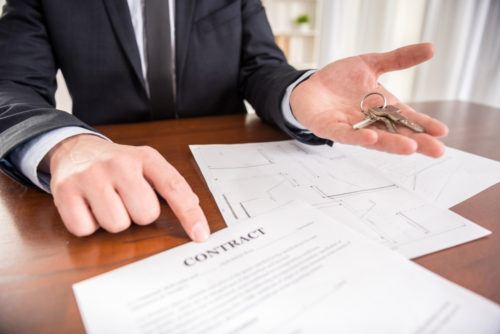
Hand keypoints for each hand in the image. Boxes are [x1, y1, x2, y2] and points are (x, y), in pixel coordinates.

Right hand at [46, 134, 209, 240]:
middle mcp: (119, 164)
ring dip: (114, 220)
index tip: (200, 234)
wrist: (76, 149)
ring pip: (117, 225)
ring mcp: (91, 177)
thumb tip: (193, 205)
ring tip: (108, 202)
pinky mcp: (65, 191)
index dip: (190, 213)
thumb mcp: (147, 164)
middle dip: (139, 214)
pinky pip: (86, 229)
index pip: (174, 187)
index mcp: (145, 157)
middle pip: (146, 214)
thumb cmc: (117, 164)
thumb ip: (170, 184)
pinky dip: (89, 224)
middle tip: (128, 200)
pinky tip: (89, 207)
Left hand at [290, 43, 447, 157]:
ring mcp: (350, 127)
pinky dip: (358, 137)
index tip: (443, 131)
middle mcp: (370, 122)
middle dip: (416, 142)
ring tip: (411, 148)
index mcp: (383, 108)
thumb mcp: (371, 65)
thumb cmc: (340, 80)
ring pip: (373, 138)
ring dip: (391, 144)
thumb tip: (431, 48)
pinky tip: (371, 138)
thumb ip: (398, 59)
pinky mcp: (329, 128)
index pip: (407, 118)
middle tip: (437, 151)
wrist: (309, 86)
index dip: (424, 125)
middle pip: (396, 134)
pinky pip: (345, 135)